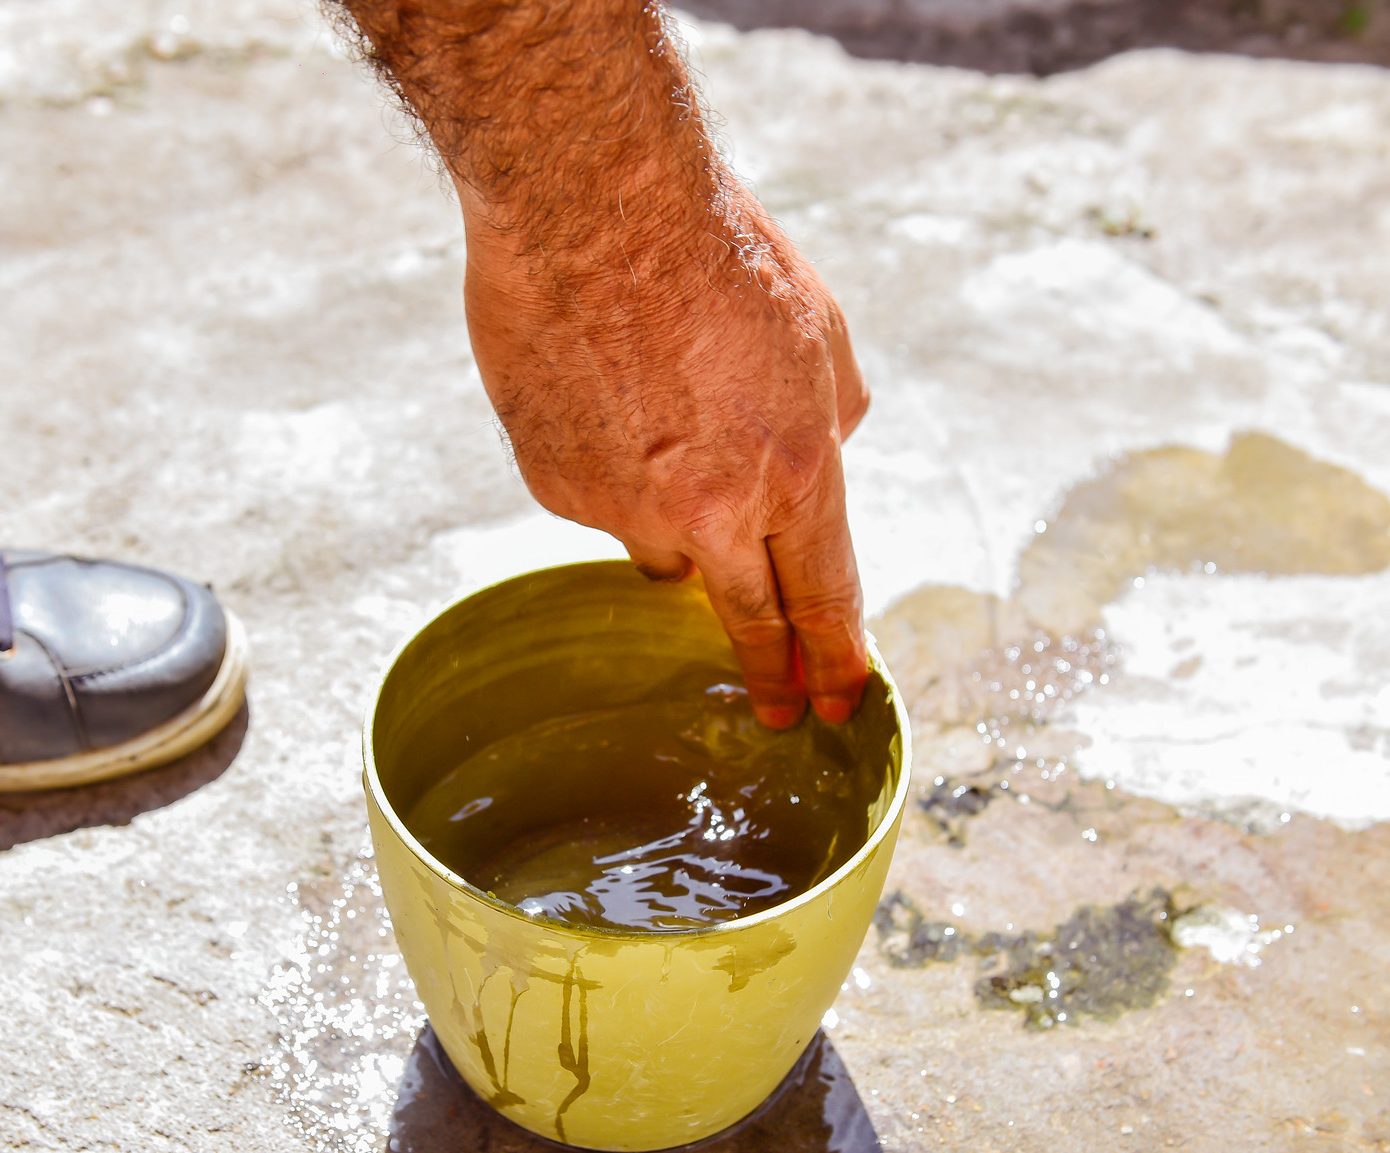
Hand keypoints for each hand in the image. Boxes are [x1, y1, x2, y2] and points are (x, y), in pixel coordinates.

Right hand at [458, 177, 870, 727]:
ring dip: (680, 521)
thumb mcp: (822, 331)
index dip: (835, 663)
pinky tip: (604, 396)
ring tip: (667, 422)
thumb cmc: (718, 252)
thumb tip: (828, 453)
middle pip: (748, 621)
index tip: (836, 703)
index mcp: (796, 474)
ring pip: (664, 551)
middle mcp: (710, 513)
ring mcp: (623, 509)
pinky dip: (610, 468)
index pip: (825, 601)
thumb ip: (835, 416)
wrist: (591, 203)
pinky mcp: (553, 488)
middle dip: (768, 672)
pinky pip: (597, 503)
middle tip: (773, 711)